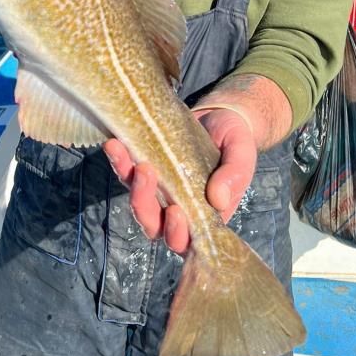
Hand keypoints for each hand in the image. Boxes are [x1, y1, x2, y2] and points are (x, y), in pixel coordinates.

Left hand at [102, 108, 256, 255]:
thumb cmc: (235, 140)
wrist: (220, 115)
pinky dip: (119, 160)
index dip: (176, 233)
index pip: (186, 240)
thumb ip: (234, 176)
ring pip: (137, 200)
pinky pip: (127, 172)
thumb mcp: (241, 154)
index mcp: (205, 216)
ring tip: (122, 152)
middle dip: (143, 204)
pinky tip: (114, 144)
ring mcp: (159, 192)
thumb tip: (217, 200)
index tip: (174, 210)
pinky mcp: (145, 170)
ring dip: (127, 181)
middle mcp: (178, 209)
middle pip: (153, 224)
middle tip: (145, 172)